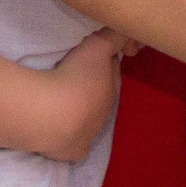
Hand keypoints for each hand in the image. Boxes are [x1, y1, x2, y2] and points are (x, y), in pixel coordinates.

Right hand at [34, 30, 127, 163]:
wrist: (55, 115)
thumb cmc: (76, 77)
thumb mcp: (97, 46)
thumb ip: (115, 37)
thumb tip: (130, 35)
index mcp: (110, 87)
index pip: (112, 70)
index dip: (105, 60)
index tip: (95, 53)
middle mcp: (104, 112)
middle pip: (102, 95)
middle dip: (95, 85)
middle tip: (77, 74)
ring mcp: (90, 134)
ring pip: (90, 120)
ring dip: (81, 110)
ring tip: (65, 100)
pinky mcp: (73, 151)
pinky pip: (77, 147)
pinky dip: (74, 142)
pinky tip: (67, 137)